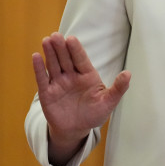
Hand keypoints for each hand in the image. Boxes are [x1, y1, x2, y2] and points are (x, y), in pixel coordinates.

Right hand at [31, 32, 130, 162]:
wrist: (76, 130)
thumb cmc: (94, 113)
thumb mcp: (108, 102)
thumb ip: (118, 88)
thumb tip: (128, 74)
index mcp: (88, 75)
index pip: (81, 59)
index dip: (76, 49)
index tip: (71, 39)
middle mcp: (72, 76)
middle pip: (66, 59)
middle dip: (61, 47)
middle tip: (56, 35)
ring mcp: (59, 83)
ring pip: (54, 65)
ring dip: (50, 53)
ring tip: (47, 40)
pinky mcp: (47, 93)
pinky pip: (42, 79)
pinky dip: (39, 68)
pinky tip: (36, 56)